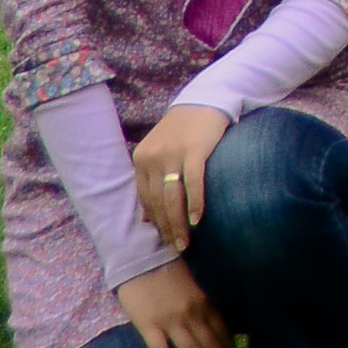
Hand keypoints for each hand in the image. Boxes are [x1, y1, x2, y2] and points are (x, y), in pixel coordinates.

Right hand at [114, 257, 237, 347]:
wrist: (138, 255)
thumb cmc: (164, 270)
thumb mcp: (190, 286)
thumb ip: (200, 306)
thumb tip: (212, 325)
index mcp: (202, 303)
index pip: (222, 333)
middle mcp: (191, 313)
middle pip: (212, 346)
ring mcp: (170, 321)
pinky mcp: (148, 326)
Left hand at [131, 104, 230, 250]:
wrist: (205, 100)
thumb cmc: (184, 131)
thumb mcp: (161, 152)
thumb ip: (153, 181)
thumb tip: (147, 219)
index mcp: (142, 159)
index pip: (146, 199)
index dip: (155, 222)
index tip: (165, 239)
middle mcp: (153, 157)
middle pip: (158, 202)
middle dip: (167, 228)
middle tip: (176, 247)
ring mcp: (173, 153)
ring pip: (172, 197)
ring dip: (179, 223)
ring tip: (186, 242)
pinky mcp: (194, 150)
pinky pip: (193, 183)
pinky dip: (195, 203)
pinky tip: (198, 220)